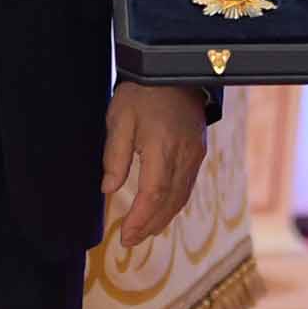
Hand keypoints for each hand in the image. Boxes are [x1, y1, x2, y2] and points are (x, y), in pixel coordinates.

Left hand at [102, 83, 206, 247]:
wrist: (174, 68)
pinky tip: (162, 209)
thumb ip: (115, 155)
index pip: (153, 194)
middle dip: (150, 224)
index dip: (140, 219)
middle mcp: (183, 154)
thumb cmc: (143, 91)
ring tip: (144, 231)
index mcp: (162, 146)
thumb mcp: (120, 117)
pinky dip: (174, 202)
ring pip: (181, 196)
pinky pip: (187, 184)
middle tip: (131, 240)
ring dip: (163, 217)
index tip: (125, 236)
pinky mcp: (198, 150)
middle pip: (170, 201)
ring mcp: (195, 153)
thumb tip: (108, 189)